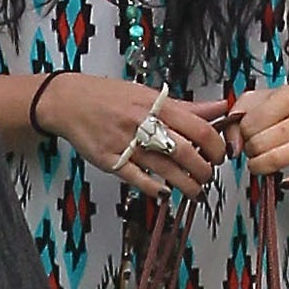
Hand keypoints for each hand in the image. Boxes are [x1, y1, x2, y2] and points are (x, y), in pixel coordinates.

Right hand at [47, 76, 224, 194]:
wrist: (68, 101)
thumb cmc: (109, 97)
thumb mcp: (148, 94)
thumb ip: (185, 106)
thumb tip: (220, 108)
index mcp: (155, 104)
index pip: (198, 127)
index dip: (215, 145)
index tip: (219, 155)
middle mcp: (141, 122)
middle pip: (184, 151)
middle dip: (204, 169)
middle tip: (208, 176)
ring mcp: (124, 143)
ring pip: (164, 169)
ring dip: (186, 184)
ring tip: (195, 191)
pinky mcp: (109, 160)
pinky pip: (136, 178)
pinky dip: (155, 189)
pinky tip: (166, 193)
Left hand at [230, 82, 288, 187]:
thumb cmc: (288, 108)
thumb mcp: (257, 100)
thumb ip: (236, 118)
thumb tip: (233, 147)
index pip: (249, 125)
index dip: (243, 132)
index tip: (250, 131)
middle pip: (260, 145)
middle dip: (251, 149)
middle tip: (256, 146)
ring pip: (276, 162)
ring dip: (262, 166)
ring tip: (264, 158)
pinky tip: (285, 181)